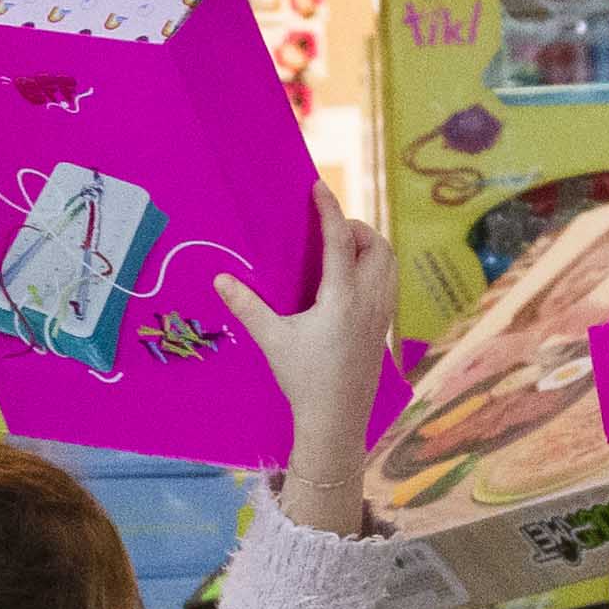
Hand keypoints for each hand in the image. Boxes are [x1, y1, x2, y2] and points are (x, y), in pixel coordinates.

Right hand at [228, 201, 395, 536]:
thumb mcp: (272, 340)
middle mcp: (369, 301)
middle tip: (329, 229)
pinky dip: (374, 269)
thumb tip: (220, 280)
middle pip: (377, 246)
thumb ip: (247, 306)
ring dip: (370, 247)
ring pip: (389, 264)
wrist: (336, 420)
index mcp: (342, 299)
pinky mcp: (383, 329)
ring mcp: (381, 315)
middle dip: (356, 228)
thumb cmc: (304, 380)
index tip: (319, 187)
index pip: (340, 242)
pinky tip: (349, 282)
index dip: (329, 210)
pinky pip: (388, 284)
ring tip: (340, 250)